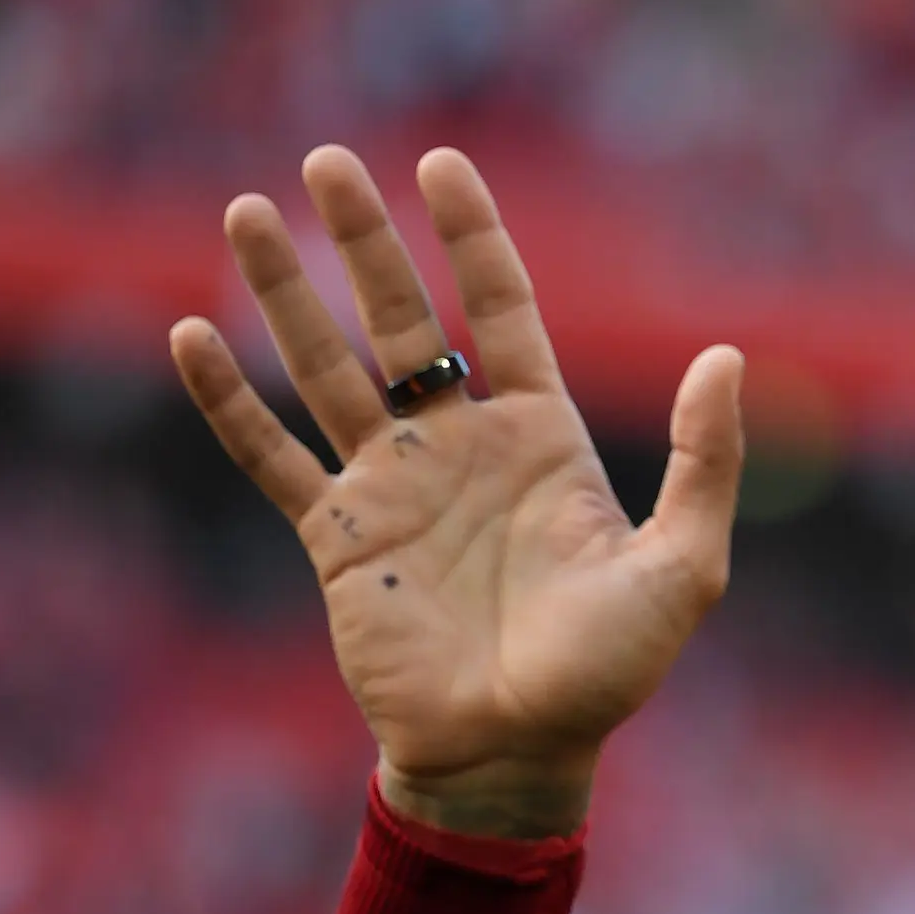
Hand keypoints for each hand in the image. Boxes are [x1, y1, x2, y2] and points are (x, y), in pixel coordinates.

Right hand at [170, 145, 742, 838]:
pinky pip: (271, 455)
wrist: (517, 753)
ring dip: (286, 292)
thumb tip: (725, 356)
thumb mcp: (681, 565)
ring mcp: (391, 486)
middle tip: (326, 160)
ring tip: (248, 212)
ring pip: (327, 366)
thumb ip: (702, 461)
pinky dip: (229, 399)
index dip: (473, 237)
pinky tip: (189, 334)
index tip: (441, 163)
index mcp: (540, 439)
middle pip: (402, 318)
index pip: (501, 310)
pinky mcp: (334, 537)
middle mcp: (459, 446)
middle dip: (365, 240)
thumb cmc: (607, 671)